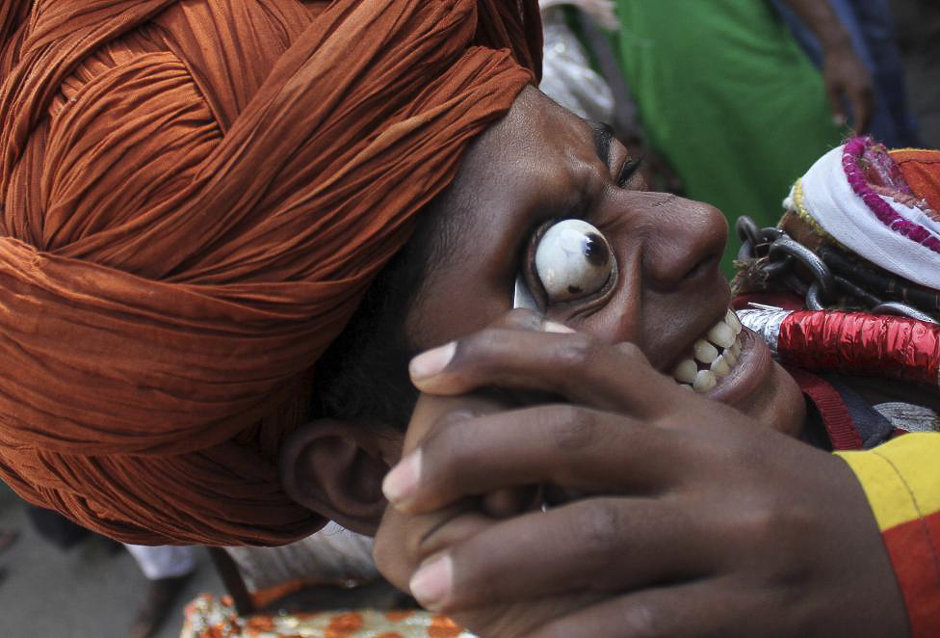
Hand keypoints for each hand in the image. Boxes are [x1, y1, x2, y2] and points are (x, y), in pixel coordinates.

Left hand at [376, 311, 907, 636]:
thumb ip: (633, 413)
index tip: (423, 367)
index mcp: (688, 414)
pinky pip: (643, 628)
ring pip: (597, 539)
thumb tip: (528, 386)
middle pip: (573, 440)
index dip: (500, 353)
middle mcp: (703, 461)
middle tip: (400, 485)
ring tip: (435, 584)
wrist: (898, 553)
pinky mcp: (747, 612)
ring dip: (503, 560)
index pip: (587, 359)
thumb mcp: (709, 436)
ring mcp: (727, 538)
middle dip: (474, 455)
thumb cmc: (773, 493)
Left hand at [822, 41, 873, 133]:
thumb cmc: (832, 70)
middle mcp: (868, 89)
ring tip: (859, 129)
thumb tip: (839, 124)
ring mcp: (870, 85)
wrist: (841, 49)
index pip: (863, 115)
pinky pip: (871, 100)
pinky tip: (861, 115)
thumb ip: (837, 107)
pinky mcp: (869, 82)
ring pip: (872, 106)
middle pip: (870, 113)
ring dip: (867, 118)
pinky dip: (868, 109)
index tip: (854, 138)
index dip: (860, 128)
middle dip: (865, 125)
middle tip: (857, 138)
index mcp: (859, 92)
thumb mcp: (831, 90)